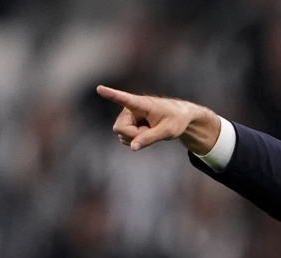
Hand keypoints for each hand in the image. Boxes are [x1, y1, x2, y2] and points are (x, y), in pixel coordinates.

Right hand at [96, 86, 220, 155]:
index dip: (111, 95)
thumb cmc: (176, 120)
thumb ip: (149, 138)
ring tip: (150, 130)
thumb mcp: (167, 131)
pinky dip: (135, 140)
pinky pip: (125, 138)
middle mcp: (131, 108)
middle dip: (133, 135)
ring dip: (136, 138)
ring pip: (122, 134)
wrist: (180, 118)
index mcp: (141, 104)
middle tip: (149, 132)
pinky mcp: (129, 124)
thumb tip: (132, 147)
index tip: (100, 88)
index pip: (124, 98)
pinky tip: (145, 133)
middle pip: (120, 128)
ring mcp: (128, 117)